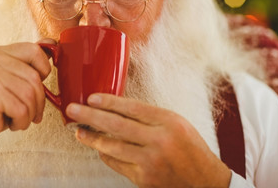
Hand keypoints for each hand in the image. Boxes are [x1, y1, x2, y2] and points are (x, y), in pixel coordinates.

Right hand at [0, 41, 52, 149]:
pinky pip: (21, 110)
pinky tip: (12, 123)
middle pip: (34, 77)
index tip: (38, 86)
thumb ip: (28, 61)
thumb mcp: (11, 78)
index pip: (34, 50)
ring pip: (30, 95)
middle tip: (32, 113)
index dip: (44, 70)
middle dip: (39, 101)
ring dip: (30, 113)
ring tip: (20, 118)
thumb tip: (51, 42)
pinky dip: (22, 121)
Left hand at [66, 94, 231, 187]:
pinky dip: (106, 155)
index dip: (108, 102)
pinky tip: (99, 149)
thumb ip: (150, 116)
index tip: (91, 98)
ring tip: (78, 131)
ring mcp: (150, 162)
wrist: (204, 182)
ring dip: (92, 138)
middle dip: (90, 116)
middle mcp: (159, 141)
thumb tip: (117, 109)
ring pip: (112, 147)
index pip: (132, 108)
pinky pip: (117, 164)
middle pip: (116, 125)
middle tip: (73, 110)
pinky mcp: (144, 179)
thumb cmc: (191, 149)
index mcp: (168, 122)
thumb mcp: (177, 123)